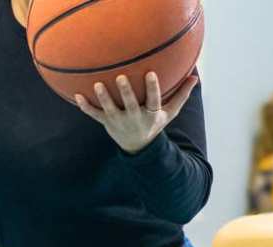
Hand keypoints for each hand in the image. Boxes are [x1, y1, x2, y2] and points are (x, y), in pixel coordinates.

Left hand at [74, 71, 198, 153]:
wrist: (138, 146)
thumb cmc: (154, 123)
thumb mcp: (169, 113)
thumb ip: (181, 95)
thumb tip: (195, 77)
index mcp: (150, 114)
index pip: (153, 100)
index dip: (152, 88)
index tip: (151, 73)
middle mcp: (134, 118)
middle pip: (130, 104)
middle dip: (125, 92)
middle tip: (120, 77)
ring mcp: (118, 121)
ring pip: (109, 109)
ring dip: (103, 97)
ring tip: (97, 84)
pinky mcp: (106, 123)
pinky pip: (94, 115)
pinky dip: (85, 107)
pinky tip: (76, 96)